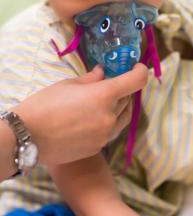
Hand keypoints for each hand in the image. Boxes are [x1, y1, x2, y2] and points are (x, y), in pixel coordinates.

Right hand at [12, 63, 147, 163]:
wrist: (29, 137)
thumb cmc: (45, 105)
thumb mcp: (67, 85)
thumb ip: (90, 79)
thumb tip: (102, 73)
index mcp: (103, 96)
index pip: (136, 81)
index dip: (141, 72)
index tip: (137, 69)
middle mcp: (110, 116)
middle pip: (128, 99)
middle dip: (123, 90)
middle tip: (111, 86)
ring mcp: (106, 134)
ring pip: (123, 117)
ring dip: (119, 107)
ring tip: (106, 102)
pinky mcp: (99, 147)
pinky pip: (112, 131)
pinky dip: (109, 122)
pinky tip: (94, 120)